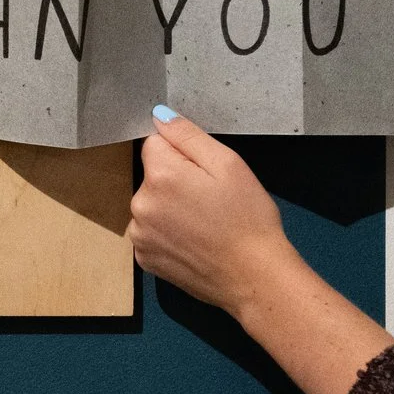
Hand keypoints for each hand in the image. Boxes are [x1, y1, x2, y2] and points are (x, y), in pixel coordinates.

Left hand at [131, 106, 393, 393]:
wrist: (254, 277)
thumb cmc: (248, 218)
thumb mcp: (228, 164)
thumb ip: (188, 136)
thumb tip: (158, 115)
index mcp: (160, 175)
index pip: (156, 143)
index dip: (183, 154)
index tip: (206, 174)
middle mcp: (140, 205)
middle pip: (152, 176)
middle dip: (175, 181)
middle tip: (211, 201)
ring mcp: (140, 236)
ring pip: (151, 205)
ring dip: (169, 209)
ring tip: (205, 224)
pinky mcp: (145, 260)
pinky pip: (152, 233)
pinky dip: (168, 234)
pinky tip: (195, 243)